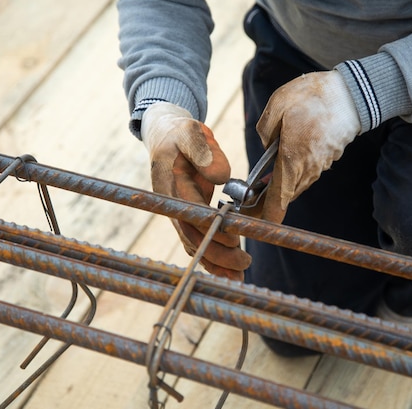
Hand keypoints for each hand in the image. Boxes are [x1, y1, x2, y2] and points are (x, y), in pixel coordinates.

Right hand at [141, 102, 251, 279]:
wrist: (167, 135)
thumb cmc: (181, 133)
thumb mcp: (190, 132)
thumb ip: (202, 150)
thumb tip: (220, 176)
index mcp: (171, 186)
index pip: (190, 214)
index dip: (211, 230)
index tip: (234, 239)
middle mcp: (172, 204)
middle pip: (193, 237)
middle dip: (218, 254)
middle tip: (245, 263)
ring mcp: (178, 213)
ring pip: (195, 244)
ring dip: (216, 263)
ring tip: (239, 279)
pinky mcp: (187, 215)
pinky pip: (199, 240)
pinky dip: (213, 256)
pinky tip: (229, 272)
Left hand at [255, 70, 360, 222]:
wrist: (353, 93)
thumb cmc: (313, 97)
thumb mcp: (277, 105)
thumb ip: (265, 131)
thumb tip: (268, 148)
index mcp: (292, 158)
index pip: (278, 198)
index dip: (266, 213)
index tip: (253, 220)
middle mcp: (307, 168)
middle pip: (285, 195)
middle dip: (267, 201)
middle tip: (249, 203)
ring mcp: (320, 166)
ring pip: (296, 184)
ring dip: (280, 187)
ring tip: (263, 185)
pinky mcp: (328, 159)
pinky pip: (306, 173)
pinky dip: (293, 174)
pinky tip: (284, 163)